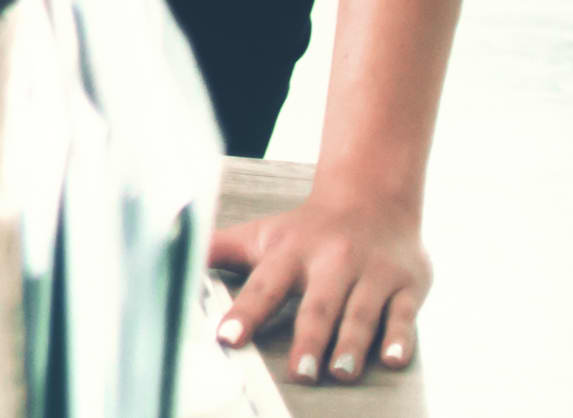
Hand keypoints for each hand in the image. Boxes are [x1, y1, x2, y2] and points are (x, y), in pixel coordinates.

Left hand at [212, 187, 428, 385]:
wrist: (372, 197)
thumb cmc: (306, 229)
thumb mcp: (259, 235)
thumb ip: (216, 249)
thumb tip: (164, 245)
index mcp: (290, 254)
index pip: (263, 287)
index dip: (244, 313)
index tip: (226, 339)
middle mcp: (331, 262)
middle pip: (317, 305)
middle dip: (308, 340)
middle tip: (299, 375)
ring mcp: (371, 273)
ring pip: (361, 313)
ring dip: (351, 345)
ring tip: (340, 374)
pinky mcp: (407, 284)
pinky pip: (405, 314)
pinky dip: (400, 338)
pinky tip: (392, 359)